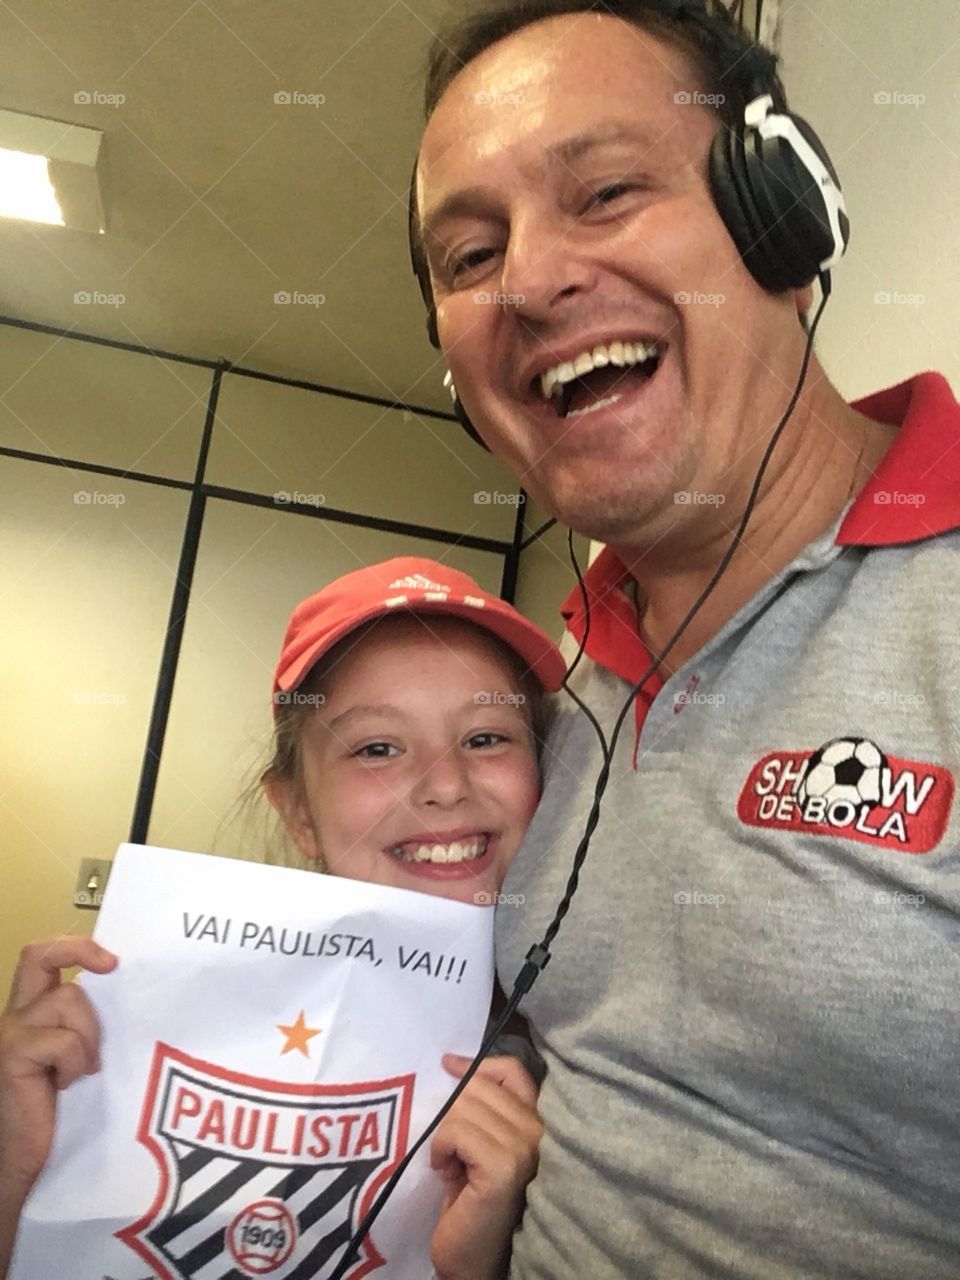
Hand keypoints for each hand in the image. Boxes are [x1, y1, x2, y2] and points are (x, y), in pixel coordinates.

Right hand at [0, 936, 116, 1273]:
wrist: (25, 1165)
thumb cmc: (61, 1115)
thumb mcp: (81, 1059)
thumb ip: (90, 1027)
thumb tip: (134, 996)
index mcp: (33, 1012)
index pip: (43, 957)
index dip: (76, 946)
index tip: (113, 960)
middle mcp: (16, 1015)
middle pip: (38, 954)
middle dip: (79, 950)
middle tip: (112, 968)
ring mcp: (10, 1034)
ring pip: (68, 1000)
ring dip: (89, 1034)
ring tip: (84, 1070)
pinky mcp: (11, 1056)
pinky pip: (62, 1040)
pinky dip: (76, 1060)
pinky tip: (68, 1086)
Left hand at [429, 1053, 542, 1279]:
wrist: (472, 1260)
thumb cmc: (471, 1202)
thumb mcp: (477, 1143)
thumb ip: (476, 1106)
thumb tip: (451, 1063)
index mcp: (537, 1122)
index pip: (512, 1070)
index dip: (477, 1066)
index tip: (447, 1068)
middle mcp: (540, 1131)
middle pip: (479, 1087)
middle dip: (452, 1113)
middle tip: (452, 1152)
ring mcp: (525, 1148)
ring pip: (463, 1108)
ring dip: (444, 1135)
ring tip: (452, 1166)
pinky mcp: (504, 1166)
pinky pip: (456, 1131)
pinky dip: (441, 1149)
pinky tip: (446, 1173)